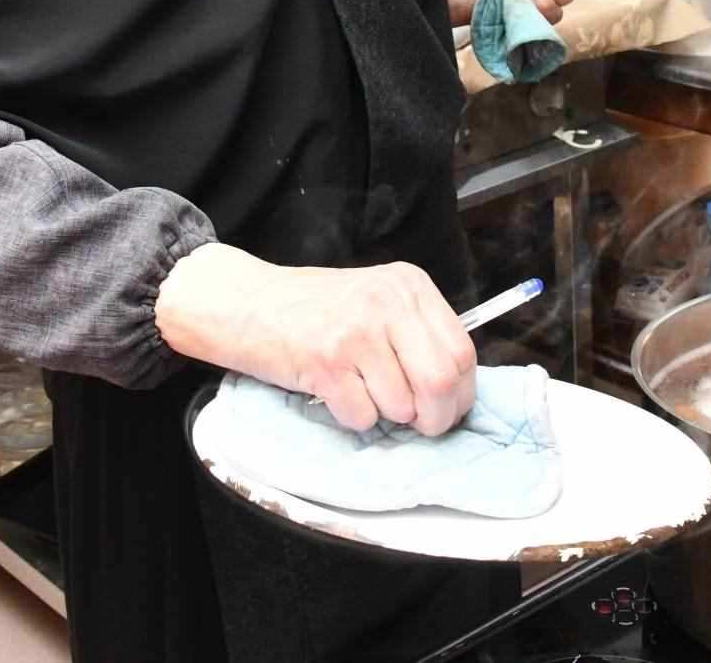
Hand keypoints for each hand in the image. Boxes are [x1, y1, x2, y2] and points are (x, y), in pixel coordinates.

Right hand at [155, 243, 477, 435]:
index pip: (462, 351)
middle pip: (442, 381)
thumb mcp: (376, 300)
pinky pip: (362, 416)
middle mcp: (387, 302)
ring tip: (362, 392)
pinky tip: (336, 392)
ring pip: (402, 405)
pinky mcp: (326, 360)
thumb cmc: (314, 309)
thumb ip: (415, 333)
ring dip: (385, 415)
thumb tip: (455, 390)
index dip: (462, 393)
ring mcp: (356, 330)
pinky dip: (353, 417)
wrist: (248, 303)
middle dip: (436, 417)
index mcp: (409, 285)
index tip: (449, 408)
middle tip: (420, 425)